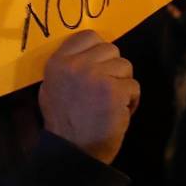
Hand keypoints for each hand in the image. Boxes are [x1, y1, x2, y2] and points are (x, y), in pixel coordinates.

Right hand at [39, 30, 139, 163]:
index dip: (98, 49)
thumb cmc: (63, 120)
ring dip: (123, 84)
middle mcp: (75, 64)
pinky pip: (134, 86)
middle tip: (106, 86)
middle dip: (113, 67)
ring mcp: (95, 76)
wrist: (73, 149)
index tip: (99, 65)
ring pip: (125, 66)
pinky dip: (131, 100)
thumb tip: (85, 54)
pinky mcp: (114, 91)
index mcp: (58, 62)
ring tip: (112, 100)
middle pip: (110, 49)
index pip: (87, 36)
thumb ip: (67, 67)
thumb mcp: (51, 87)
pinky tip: (119, 111)